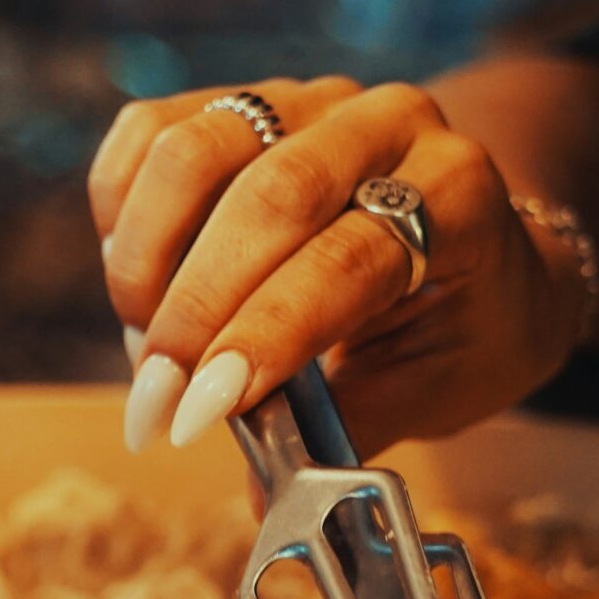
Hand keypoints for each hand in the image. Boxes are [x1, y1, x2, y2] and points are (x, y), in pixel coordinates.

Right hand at [91, 78, 588, 455]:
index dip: (263, 337)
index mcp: (459, 192)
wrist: (478, 247)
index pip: (346, 259)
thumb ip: (349, 429)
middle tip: (154, 403)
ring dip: (145, 260)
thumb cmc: (460, 323)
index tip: (198, 413)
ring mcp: (309, 101)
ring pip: (194, 151)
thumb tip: (257, 497)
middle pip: (268, 195)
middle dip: (194, 311)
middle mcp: (387, 124)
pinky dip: (120, 208)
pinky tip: (136, 283)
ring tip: (146, 346)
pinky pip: (150, 131)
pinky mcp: (244, 101)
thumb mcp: (436, 387)